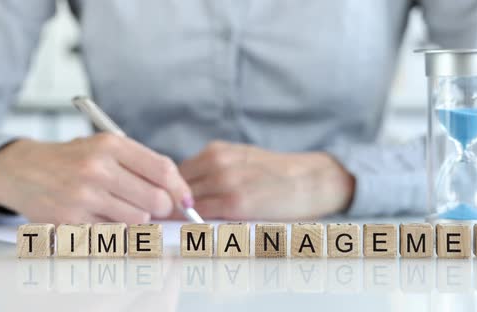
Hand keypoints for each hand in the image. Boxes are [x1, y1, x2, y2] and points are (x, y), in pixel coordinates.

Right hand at [0, 133, 192, 223]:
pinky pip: (114, 235)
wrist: (23, 170)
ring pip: (138, 220)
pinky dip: (115, 230)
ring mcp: (82, 196)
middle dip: (162, 208)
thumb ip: (143, 165)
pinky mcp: (70, 221)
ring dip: (137, 219)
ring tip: (120, 208)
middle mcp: (97, 168)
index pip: (163, 169)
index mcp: (110, 145)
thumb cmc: (73, 160)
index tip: (185, 199)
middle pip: (156, 200)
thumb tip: (180, 194)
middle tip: (153, 206)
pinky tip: (103, 217)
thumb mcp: (106, 148)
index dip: (180, 188)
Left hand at [179, 141, 354, 219]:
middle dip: (170, 205)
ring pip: (185, 203)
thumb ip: (212, 172)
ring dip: (179, 216)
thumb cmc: (277, 174)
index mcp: (215, 151)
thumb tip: (184, 195)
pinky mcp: (235, 203)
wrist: (310, 180)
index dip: (169, 193)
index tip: (166, 207)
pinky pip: (201, 216)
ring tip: (178, 229)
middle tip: (166, 222)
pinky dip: (194, 224)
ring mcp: (225, 181)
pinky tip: (195, 231)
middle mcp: (216, 162)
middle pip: (176, 188)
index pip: (175, 175)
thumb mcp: (241, 160)